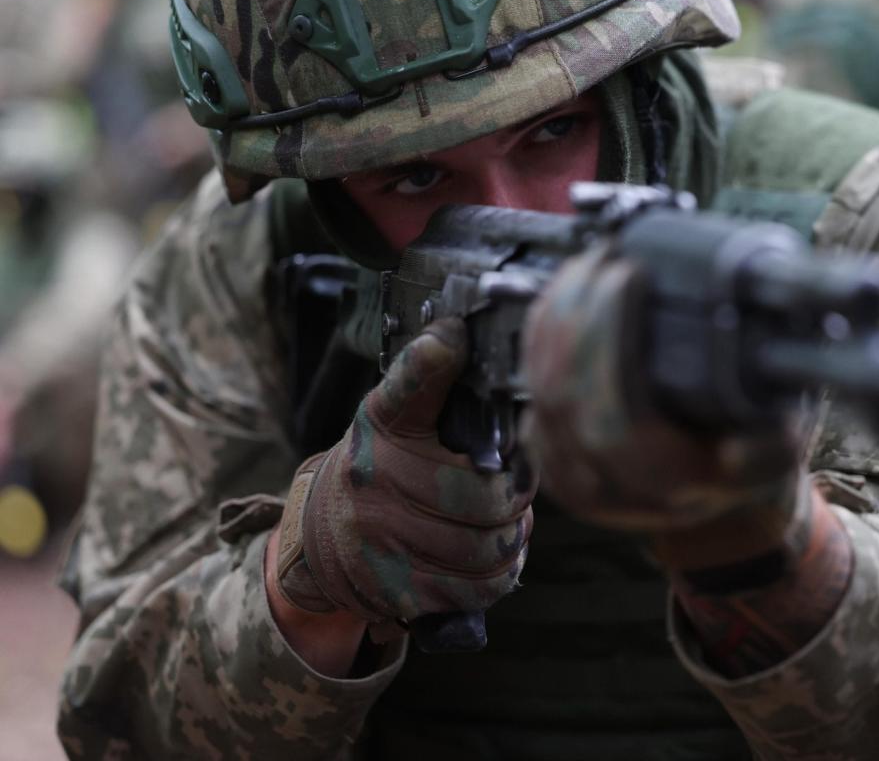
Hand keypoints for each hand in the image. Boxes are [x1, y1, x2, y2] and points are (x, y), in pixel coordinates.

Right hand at [274, 318, 534, 623]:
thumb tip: (461, 331)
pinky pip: (473, 588)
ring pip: (485, 547)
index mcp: (383, 425)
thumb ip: (431, 380)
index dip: (431, 362)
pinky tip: (493, 558)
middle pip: (485, 497)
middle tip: (517, 492)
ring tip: (508, 525)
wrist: (320, 533)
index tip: (451, 339)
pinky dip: (497, 575)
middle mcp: (375, 477)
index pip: (409, 387)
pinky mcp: (394, 588)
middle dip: (515, 498)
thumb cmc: (382, 465)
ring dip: (511, 539)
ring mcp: (380, 538)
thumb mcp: (396, 415)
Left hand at [520, 247, 799, 552]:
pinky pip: (530, 382)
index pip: (613, 416)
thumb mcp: (781, 454)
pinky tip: (565, 290)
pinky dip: (543, 330)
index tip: (630, 275)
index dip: (610, 342)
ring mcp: (567, 470)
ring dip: (558, 312)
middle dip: (580, 311)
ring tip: (588, 260)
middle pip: (566, 393)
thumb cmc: (752, 457)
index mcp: (659, 488)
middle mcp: (604, 487)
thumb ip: (771, 450)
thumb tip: (737, 453)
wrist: (716, 489)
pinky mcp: (546, 448)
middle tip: (607, 255)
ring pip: (540, 383)